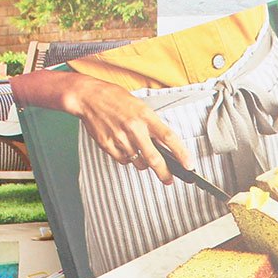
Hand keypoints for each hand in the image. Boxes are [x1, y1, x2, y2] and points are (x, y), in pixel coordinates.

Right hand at [64, 75, 191, 183]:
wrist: (88, 97)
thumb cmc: (115, 99)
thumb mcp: (139, 106)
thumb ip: (152, 125)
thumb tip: (166, 146)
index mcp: (145, 115)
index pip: (169, 137)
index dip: (181, 153)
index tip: (189, 165)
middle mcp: (133, 128)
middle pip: (154, 158)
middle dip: (164, 173)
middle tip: (169, 180)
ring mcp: (120, 138)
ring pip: (138, 162)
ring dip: (143, 162)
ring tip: (138, 149)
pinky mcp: (107, 145)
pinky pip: (124, 160)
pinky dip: (127, 158)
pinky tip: (124, 146)